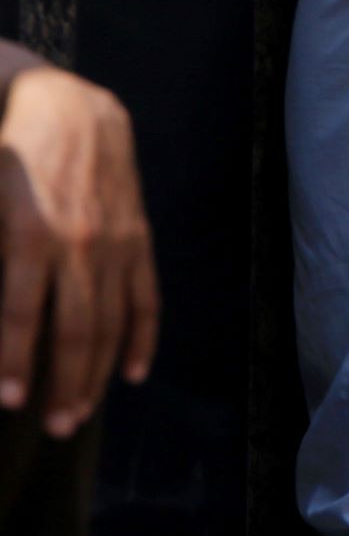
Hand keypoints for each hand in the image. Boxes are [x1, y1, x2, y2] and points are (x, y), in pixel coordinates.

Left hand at [0, 60, 158, 437]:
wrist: (71, 108)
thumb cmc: (10, 150)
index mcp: (32, 234)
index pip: (22, 315)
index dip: (15, 360)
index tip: (6, 401)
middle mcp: (80, 246)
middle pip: (76, 331)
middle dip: (63, 385)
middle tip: (54, 428)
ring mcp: (116, 245)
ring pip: (112, 323)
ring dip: (97, 375)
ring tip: (79, 415)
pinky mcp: (138, 239)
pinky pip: (146, 298)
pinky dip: (143, 338)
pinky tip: (133, 374)